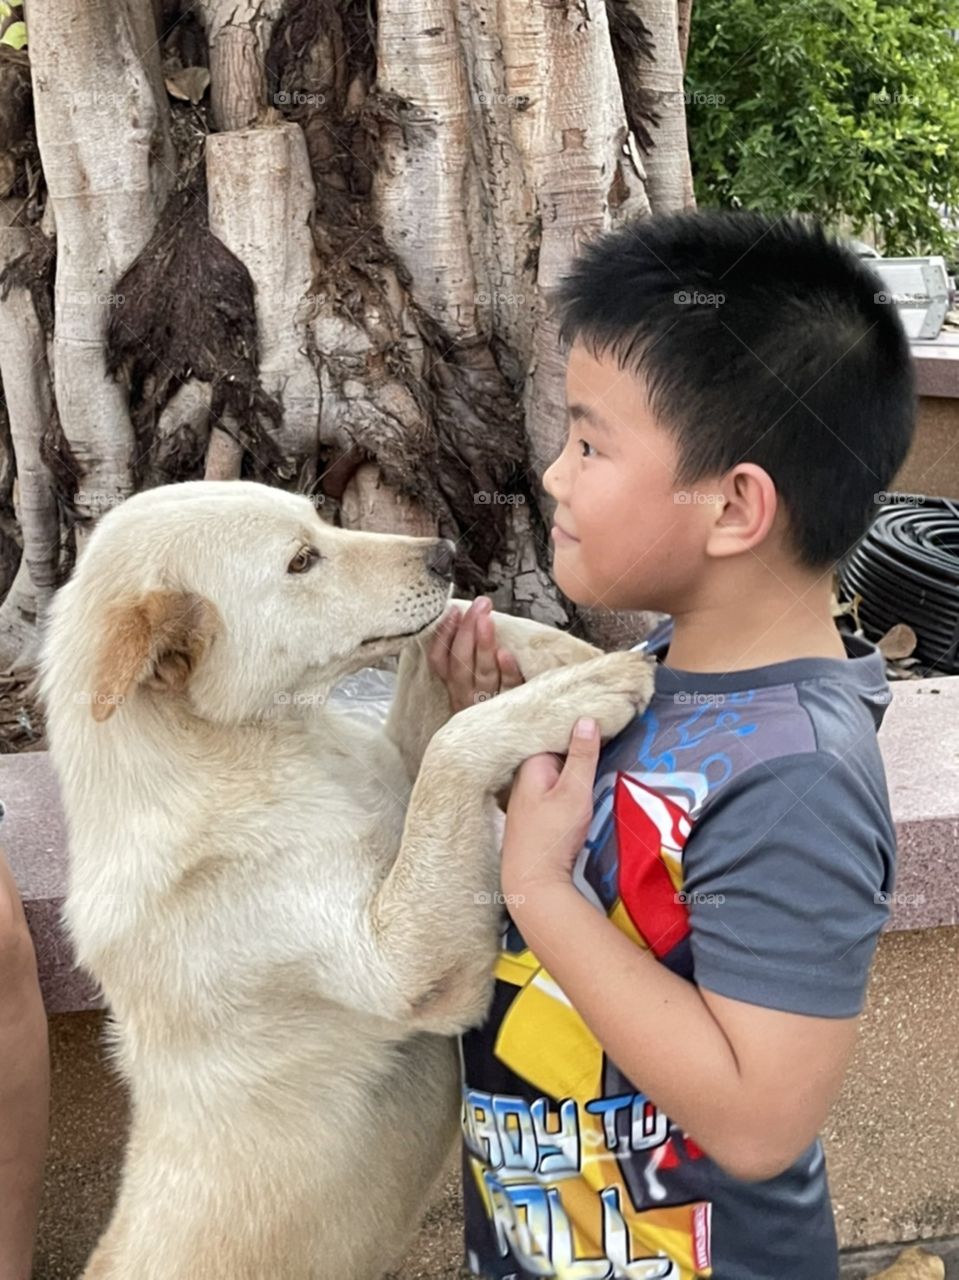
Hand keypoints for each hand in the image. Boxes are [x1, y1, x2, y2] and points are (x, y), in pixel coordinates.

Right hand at [426, 596, 524, 714]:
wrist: (513, 750)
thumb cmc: (492, 702)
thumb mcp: (472, 682)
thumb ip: (466, 656)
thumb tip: (468, 618)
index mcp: (454, 688)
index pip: (440, 661)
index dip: (443, 636)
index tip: (452, 612)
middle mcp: (466, 697)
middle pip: (461, 663)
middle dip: (467, 631)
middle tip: (478, 606)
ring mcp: (488, 706)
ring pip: (483, 673)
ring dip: (483, 644)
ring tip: (487, 619)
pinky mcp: (511, 708)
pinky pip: (509, 689)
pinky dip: (507, 671)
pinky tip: (505, 653)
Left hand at [501, 716, 599, 907]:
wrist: (532, 882)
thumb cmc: (552, 835)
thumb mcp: (574, 791)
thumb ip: (582, 756)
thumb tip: (586, 718)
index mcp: (531, 765)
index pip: (555, 734)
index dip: (577, 728)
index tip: (602, 719)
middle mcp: (523, 778)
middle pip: (554, 754)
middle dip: (575, 747)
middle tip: (606, 733)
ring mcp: (525, 798)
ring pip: (553, 774)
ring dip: (571, 768)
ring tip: (598, 754)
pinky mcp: (531, 816)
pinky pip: (550, 790)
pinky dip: (564, 785)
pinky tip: (578, 788)